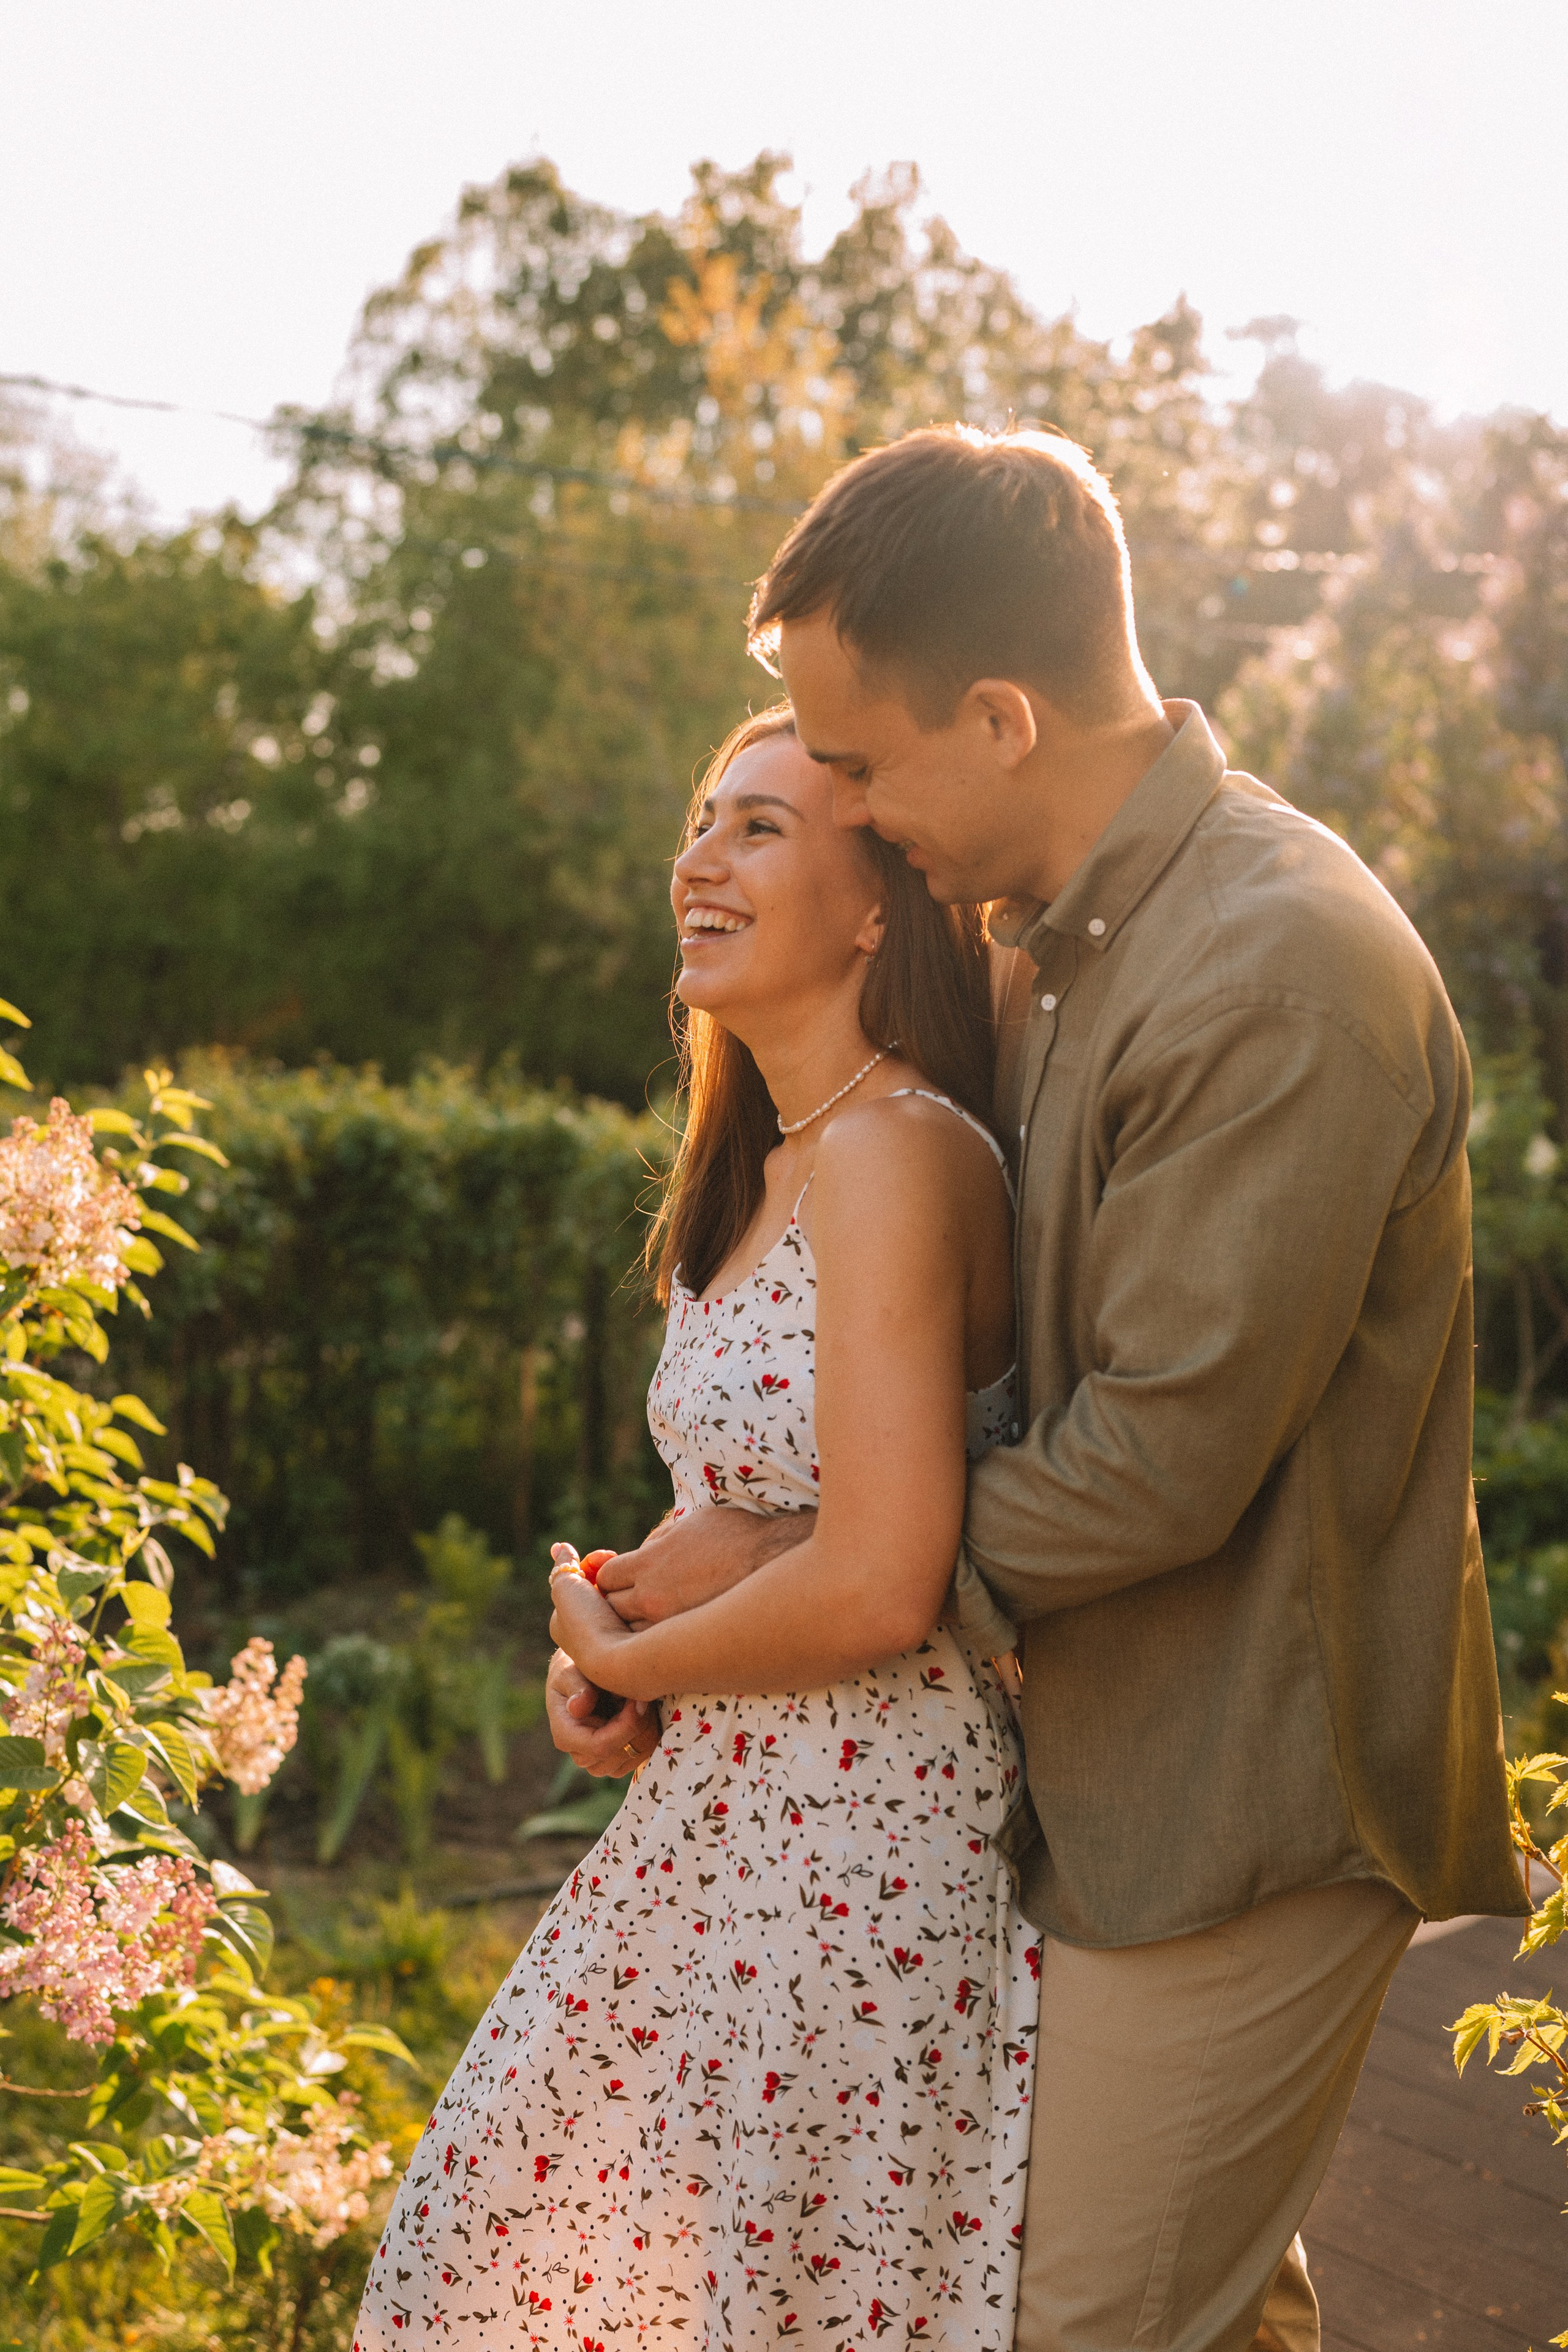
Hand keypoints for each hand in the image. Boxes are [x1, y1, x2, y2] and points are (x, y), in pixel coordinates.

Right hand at [544, 1647, 658, 1778]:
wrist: (581, 1676)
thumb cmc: (573, 1670)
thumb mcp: (568, 1670)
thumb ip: (574, 1686)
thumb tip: (577, 1708)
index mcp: (565, 1736)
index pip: (600, 1746)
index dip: (625, 1727)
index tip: (639, 1699)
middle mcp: (580, 1755)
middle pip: (619, 1755)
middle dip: (638, 1727)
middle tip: (644, 1696)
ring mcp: (598, 1761)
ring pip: (632, 1759)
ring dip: (646, 1732)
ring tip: (644, 1703)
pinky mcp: (615, 1759)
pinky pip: (639, 1758)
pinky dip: (649, 1737)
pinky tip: (646, 1714)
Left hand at [550, 1562, 642, 1689]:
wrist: (620, 1657)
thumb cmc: (587, 1624)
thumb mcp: (566, 1588)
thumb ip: (563, 1565)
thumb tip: (558, 1546)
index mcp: (565, 1621)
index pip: (579, 1581)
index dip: (591, 1564)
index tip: (605, 1558)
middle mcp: (587, 1629)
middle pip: (598, 1588)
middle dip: (607, 1573)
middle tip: (616, 1562)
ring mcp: (610, 1633)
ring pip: (617, 1596)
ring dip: (622, 1583)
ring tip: (628, 1578)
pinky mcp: (634, 1637)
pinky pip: (635, 1607)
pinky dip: (637, 1596)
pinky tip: (642, 1590)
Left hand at [596, 1508, 815, 1625]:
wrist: (779, 1562)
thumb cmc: (738, 1535)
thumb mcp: (690, 1523)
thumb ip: (658, 1541)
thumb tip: (641, 1553)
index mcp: (649, 1563)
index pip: (605, 1578)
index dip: (612, 1576)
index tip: (625, 1575)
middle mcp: (653, 1599)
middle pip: (612, 1609)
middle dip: (619, 1601)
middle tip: (639, 1597)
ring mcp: (671, 1628)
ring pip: (632, 1635)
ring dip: (638, 1626)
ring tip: (659, 1616)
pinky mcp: (693, 1646)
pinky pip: (661, 1649)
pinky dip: (662, 1642)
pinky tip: (677, 1631)